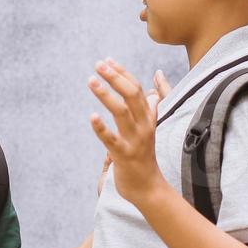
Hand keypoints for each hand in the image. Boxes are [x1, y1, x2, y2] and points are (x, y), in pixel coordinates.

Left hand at [89, 59, 168, 205]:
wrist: (148, 187)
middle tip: (98, 64)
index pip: (136, 89)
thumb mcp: (149, 130)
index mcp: (148, 118)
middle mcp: (143, 126)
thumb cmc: (144, 157)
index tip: (108, 60)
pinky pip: (111, 140)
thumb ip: (151, 110)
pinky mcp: (124, 156)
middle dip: (115, 77)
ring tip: (91, 81)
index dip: (122, 73)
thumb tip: (156, 92)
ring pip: (121, 112)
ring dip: (105, 95)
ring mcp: (135, 140)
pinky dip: (101, 128)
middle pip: (131, 95)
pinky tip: (91, 117)